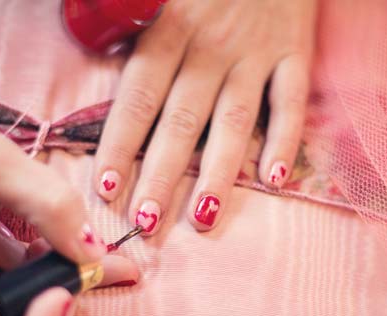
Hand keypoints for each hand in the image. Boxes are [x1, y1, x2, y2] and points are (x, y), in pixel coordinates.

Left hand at [94, 0, 315, 233]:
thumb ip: (123, 14)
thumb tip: (92, 48)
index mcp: (167, 28)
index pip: (138, 98)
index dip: (120, 145)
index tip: (106, 188)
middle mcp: (210, 47)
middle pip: (182, 120)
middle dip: (161, 175)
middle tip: (146, 223)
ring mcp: (256, 52)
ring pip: (234, 121)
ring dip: (217, 172)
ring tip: (201, 217)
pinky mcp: (295, 51)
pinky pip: (291, 101)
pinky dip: (285, 139)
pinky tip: (274, 179)